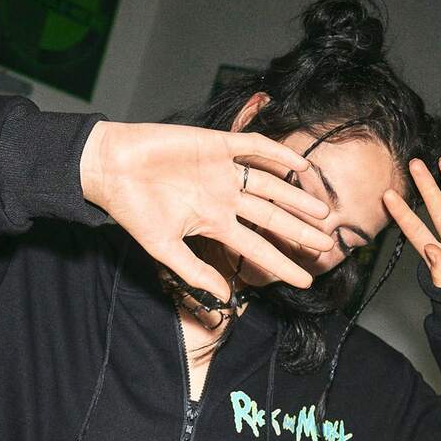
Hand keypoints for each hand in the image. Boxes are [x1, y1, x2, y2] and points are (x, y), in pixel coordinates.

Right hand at [80, 121, 334, 300]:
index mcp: (215, 222)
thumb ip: (196, 271)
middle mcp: (225, 197)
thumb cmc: (132, 209)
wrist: (111, 169)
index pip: (256, 247)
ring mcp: (224, 171)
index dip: (282, 264)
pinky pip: (254, 147)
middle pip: (272, 216)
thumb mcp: (164, 249)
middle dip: (300, 232)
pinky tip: (300, 166)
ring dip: (297, 198)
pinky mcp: (216, 144)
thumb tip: (226, 296)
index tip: (305, 281)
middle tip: (328, 245)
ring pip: (271, 186)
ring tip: (323, 213)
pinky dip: (277, 154)